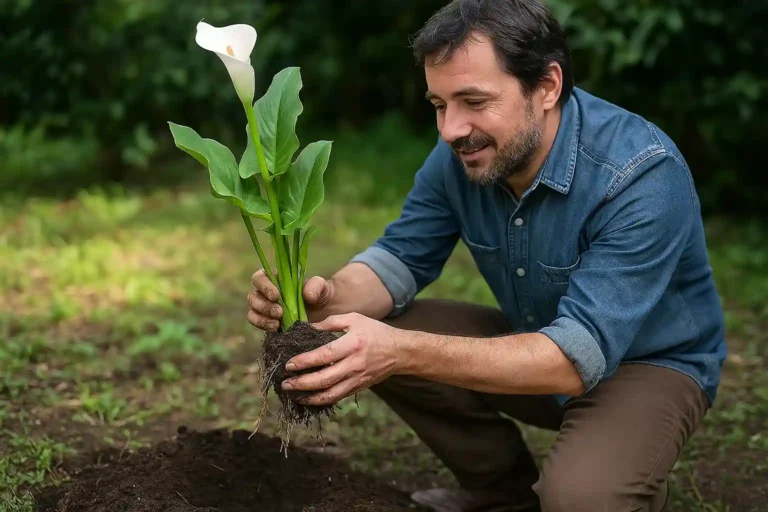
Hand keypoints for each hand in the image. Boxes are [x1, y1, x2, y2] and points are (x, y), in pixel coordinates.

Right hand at [247, 269, 333, 331]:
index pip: (260, 277)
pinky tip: (277, 329)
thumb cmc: (320, 295)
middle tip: (279, 312)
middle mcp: (266, 293)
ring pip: (252, 312)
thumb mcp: (322, 287)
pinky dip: (264, 327)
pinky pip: (258, 325)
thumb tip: (306, 295)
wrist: (324, 314)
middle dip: (264, 305)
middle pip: (252, 296)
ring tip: (277, 324)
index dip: (264, 286)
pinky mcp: (267, 323)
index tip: (276, 296)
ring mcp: (265, 309)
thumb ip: (315, 286)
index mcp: (275, 279)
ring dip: (262, 318)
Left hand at [280, 313, 401, 405]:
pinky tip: (309, 397)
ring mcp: (357, 379)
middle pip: (324, 379)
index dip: (304, 361)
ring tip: (293, 394)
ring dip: (309, 397)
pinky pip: (337, 397)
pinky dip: (321, 400)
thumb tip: (307, 328)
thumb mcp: (354, 319)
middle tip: (285, 383)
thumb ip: (330, 322)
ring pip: (330, 394)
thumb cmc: (375, 332)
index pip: (324, 355)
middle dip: (301, 383)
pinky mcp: (358, 388)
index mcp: (352, 344)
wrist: (400, 352)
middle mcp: (354, 364)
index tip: (288, 364)